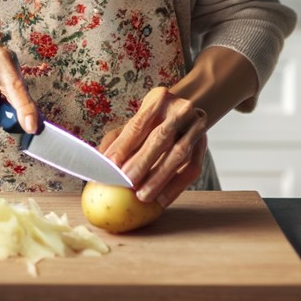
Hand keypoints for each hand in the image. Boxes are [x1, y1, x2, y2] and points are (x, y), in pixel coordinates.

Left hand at [99, 86, 207, 206]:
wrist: (185, 112)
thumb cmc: (152, 121)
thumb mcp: (134, 121)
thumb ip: (116, 141)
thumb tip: (97, 164)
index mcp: (158, 100)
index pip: (138, 125)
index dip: (124, 146)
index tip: (110, 166)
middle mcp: (180, 110)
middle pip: (160, 138)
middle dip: (142, 163)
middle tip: (127, 183)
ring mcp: (196, 126)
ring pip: (179, 154)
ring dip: (160, 178)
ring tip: (142, 196)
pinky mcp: (204, 145)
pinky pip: (192, 169)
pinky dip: (176, 186)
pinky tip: (161, 200)